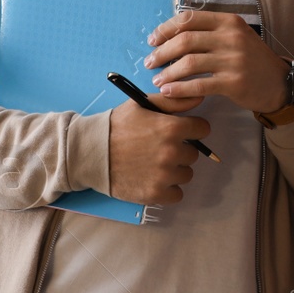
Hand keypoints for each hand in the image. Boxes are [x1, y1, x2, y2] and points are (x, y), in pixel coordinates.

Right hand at [107, 91, 208, 205]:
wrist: (91, 152)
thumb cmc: (117, 126)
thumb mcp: (142, 105)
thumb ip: (174, 101)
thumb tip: (200, 98)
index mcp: (171, 128)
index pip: (202, 129)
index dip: (191, 129)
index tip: (178, 132)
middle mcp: (172, 152)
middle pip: (194, 154)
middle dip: (180, 150)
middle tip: (158, 149)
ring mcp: (164, 175)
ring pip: (186, 174)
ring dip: (174, 171)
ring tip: (153, 164)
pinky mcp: (155, 194)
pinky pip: (177, 194)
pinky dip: (167, 190)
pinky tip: (152, 179)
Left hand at [143, 10, 290, 114]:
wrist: (279, 83)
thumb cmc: (251, 60)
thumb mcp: (235, 37)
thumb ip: (209, 32)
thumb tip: (172, 35)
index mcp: (228, 21)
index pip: (189, 19)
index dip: (166, 29)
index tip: (152, 40)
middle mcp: (231, 37)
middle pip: (185, 40)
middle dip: (162, 52)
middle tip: (149, 62)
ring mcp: (233, 59)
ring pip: (189, 63)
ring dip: (168, 72)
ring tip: (157, 80)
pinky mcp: (234, 82)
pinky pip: (199, 84)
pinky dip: (179, 89)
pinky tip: (168, 92)